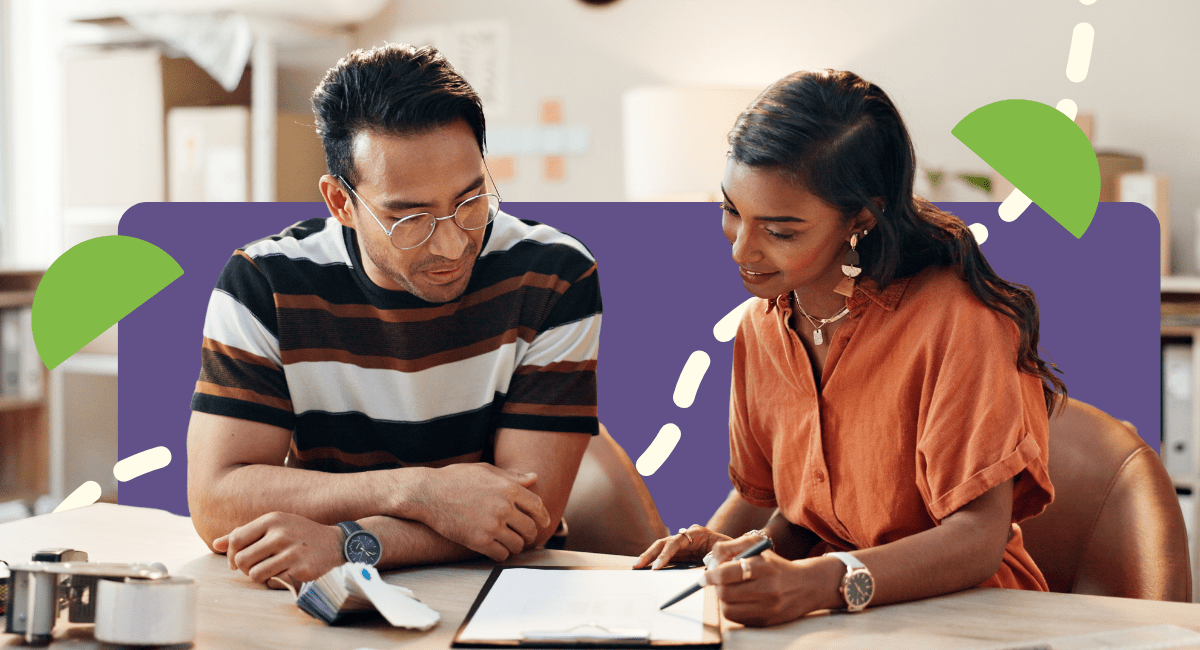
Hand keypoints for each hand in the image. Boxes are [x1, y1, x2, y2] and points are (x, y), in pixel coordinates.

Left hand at [213, 511, 343, 590]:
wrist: (335, 544)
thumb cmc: (298, 535)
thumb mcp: (274, 527)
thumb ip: (245, 534)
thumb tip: (215, 544)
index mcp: (272, 520)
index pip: (236, 538)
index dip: (231, 554)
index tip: (237, 560)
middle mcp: (281, 533)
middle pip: (241, 559)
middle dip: (244, 568)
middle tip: (254, 567)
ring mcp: (291, 551)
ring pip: (254, 573)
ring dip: (258, 576)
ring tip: (268, 571)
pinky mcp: (300, 568)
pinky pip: (272, 581)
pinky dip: (274, 580)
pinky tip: (284, 572)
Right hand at [404, 463, 550, 561]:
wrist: (427, 493)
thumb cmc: (455, 479)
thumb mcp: (485, 471)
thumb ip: (512, 476)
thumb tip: (534, 478)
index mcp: (508, 488)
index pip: (538, 507)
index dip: (543, 517)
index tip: (543, 523)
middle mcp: (504, 507)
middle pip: (530, 528)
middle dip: (529, 534)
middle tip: (524, 537)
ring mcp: (492, 525)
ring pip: (518, 544)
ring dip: (516, 546)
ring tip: (509, 543)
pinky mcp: (479, 541)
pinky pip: (502, 555)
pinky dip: (502, 554)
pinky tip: (496, 549)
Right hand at [633, 525, 730, 569]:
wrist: (740, 548)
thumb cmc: (735, 550)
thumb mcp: (729, 552)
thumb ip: (719, 557)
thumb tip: (709, 565)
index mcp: (698, 533)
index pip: (677, 542)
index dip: (666, 554)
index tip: (658, 566)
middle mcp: (688, 535)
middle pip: (664, 542)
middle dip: (650, 554)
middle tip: (639, 565)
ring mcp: (684, 543)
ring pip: (662, 547)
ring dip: (649, 556)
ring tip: (637, 566)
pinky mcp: (683, 551)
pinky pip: (666, 555)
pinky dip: (656, 560)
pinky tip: (646, 567)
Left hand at [704, 535, 842, 626]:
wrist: (807, 585)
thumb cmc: (776, 565)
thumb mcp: (758, 549)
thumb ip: (731, 549)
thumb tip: (709, 562)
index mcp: (764, 567)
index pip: (726, 574)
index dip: (711, 575)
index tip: (707, 575)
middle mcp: (767, 589)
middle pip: (724, 593)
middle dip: (717, 587)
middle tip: (719, 582)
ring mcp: (768, 608)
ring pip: (728, 609)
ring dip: (724, 600)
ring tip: (730, 591)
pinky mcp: (766, 621)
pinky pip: (738, 619)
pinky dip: (733, 610)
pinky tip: (740, 601)